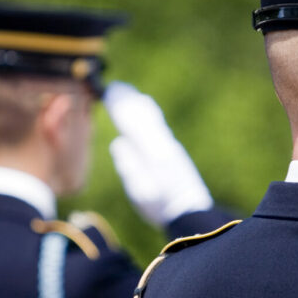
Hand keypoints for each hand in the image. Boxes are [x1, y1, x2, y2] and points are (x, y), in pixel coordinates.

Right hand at [103, 81, 213, 227]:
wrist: (189, 211)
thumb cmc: (160, 205)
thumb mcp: (140, 192)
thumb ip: (129, 166)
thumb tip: (119, 141)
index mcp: (151, 152)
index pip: (131, 122)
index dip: (119, 107)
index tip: (108, 92)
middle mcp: (162, 143)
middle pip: (142, 114)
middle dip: (127, 100)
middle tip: (113, 86)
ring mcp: (169, 144)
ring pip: (152, 116)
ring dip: (137, 103)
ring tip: (126, 92)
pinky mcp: (173, 149)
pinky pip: (157, 122)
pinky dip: (148, 111)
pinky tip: (145, 106)